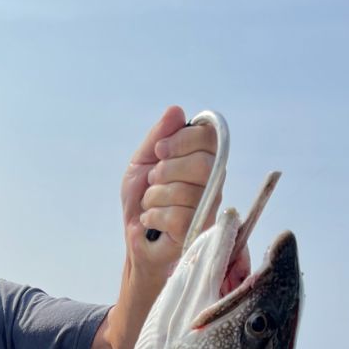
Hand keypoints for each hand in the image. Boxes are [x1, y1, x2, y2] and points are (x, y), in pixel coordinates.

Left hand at [121, 106, 218, 275]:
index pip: (209, 137)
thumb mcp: (142, 163)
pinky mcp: (197, 232)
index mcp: (204, 160)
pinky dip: (153, 216)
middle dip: (166, 171)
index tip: (160, 151)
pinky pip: (176, 216)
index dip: (182, 140)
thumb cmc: (142, 200)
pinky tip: (150, 221)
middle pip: (201, 164)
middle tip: (153, 181)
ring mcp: (209, 209)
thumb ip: (158, 137)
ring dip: (154, 197)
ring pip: (185, 192)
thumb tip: (176, 111)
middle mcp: (213, 183)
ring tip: (150, 204)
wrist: (134, 238)